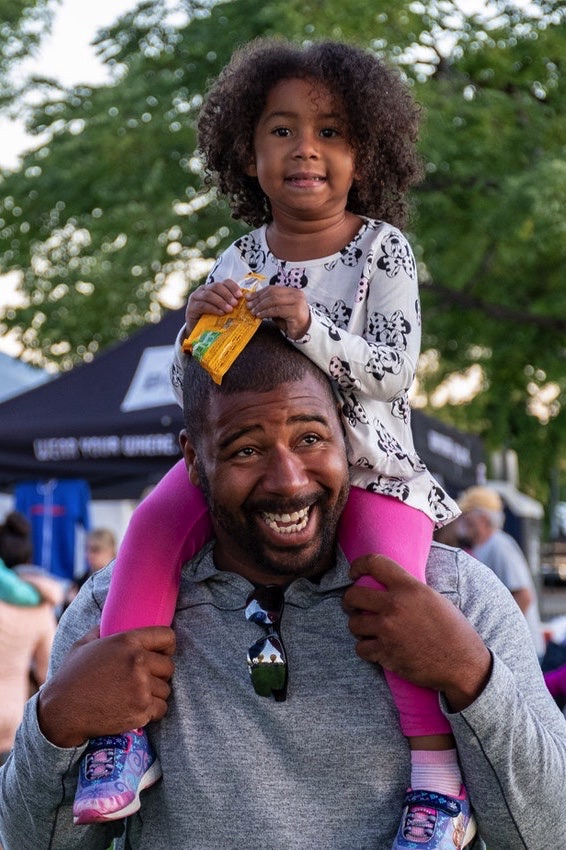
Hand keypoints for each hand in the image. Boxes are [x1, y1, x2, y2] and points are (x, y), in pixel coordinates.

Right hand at [38, 626, 175, 747]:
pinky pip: (162, 708)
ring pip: (165, 689)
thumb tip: (110, 621)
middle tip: (144, 679)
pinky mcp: (141, 710)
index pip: (167, 637)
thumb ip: (102, 630)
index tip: (161, 653)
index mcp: (127, 641)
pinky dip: (152, 711)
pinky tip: (137, 708)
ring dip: (155, 693)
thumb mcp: (84, 644)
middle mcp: (137, 662)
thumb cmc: (71, 676)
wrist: (62, 711)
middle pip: (169, 666)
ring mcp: (141, 687)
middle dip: (159, 673)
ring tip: (136, 695)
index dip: (166, 646)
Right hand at [186, 279, 242, 332]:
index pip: (224, 282)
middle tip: (235, 303)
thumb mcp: (223, 309)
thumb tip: (245, 302)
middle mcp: (203, 289)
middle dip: (228, 294)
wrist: (198, 330)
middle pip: (217, 286)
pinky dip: (213, 308)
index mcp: (213, 288)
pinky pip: (203, 305)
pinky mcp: (191, 307)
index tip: (240, 295)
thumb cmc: (213, 318)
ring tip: (229, 310)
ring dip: (221, 301)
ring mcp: (196, 297)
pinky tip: (221, 313)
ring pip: (209, 294)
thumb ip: (231, 304)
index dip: (233, 287)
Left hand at [245, 286, 309, 339]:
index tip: (249, 297)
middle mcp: (296, 294)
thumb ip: (269, 304)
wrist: (303, 332)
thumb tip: (252, 300)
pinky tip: (260, 315)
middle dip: (258, 299)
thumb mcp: (278, 310)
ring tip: (253, 311)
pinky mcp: (295, 311)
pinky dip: (266, 312)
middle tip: (249, 305)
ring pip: (274, 300)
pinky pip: (277, 310)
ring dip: (261, 306)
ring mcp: (297, 302)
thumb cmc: (290, 321)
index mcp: (292, 291)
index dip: (259, 292)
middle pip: (273, 293)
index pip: (273, 288)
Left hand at [343, 555, 491, 711]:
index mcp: (409, 587)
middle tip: (354, 606)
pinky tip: (376, 648)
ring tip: (367, 629)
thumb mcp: (433, 598)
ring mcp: (388, 630)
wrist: (463, 664)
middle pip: (353, 595)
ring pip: (353, 624)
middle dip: (350, 601)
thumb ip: (408, 589)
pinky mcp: (386, 654)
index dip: (358, 565)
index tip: (353, 573)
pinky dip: (366, 649)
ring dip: (358, 626)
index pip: (374, 563)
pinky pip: (360, 648)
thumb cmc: (453, 630)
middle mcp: (395, 606)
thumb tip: (387, 583)